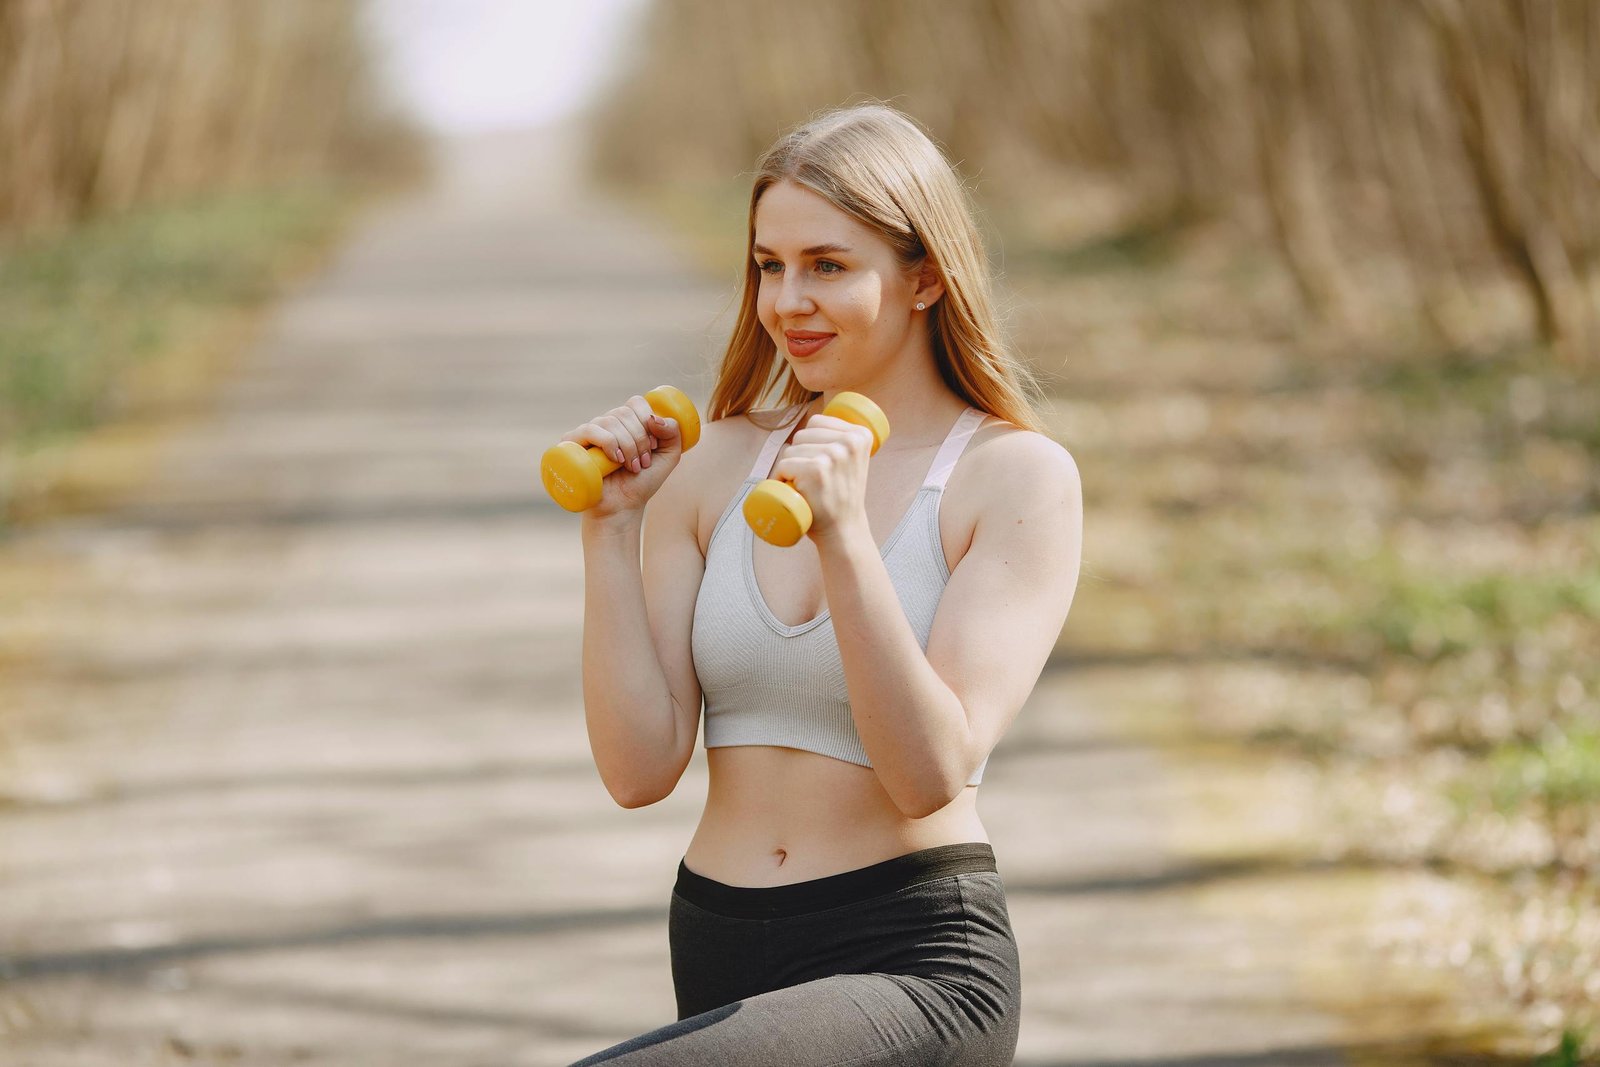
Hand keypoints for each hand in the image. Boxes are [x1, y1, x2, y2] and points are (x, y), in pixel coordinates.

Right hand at [559, 394, 684, 518]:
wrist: (621, 507)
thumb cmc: (642, 483)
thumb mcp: (669, 457)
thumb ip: (673, 433)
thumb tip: (655, 418)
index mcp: (626, 422)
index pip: (636, 403)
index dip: (648, 421)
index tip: (654, 446)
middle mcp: (606, 423)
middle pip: (624, 412)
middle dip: (639, 439)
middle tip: (642, 463)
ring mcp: (588, 432)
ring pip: (610, 421)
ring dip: (627, 445)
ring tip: (631, 467)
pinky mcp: (572, 444)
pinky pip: (590, 430)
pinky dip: (608, 442)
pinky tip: (616, 459)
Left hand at [770, 413, 874, 542]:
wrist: (844, 529)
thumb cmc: (842, 496)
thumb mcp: (853, 461)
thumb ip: (845, 439)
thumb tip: (818, 418)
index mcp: (861, 435)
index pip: (817, 421)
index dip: (810, 441)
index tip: (821, 464)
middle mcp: (849, 442)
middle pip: (802, 435)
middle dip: (799, 455)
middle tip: (813, 480)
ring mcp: (833, 455)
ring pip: (790, 450)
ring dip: (790, 468)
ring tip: (806, 486)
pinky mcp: (816, 469)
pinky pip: (783, 465)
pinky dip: (781, 479)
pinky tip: (794, 491)